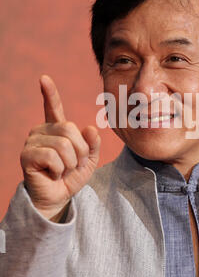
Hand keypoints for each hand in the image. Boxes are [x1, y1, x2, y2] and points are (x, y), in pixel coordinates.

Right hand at [20, 75, 100, 220]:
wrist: (59, 197)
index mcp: (57, 129)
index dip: (50, 93)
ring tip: (62, 170)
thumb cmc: (71, 176)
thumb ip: (93, 143)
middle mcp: (42, 131)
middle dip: (79, 151)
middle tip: (72, 164)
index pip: (53, 107)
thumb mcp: (89, 159)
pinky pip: (52, 156)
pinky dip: (59, 169)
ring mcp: (32, 142)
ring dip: (70, 163)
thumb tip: (90, 128)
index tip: (44, 78)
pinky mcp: (27, 155)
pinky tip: (52, 174)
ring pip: (63, 144)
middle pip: (69, 129)